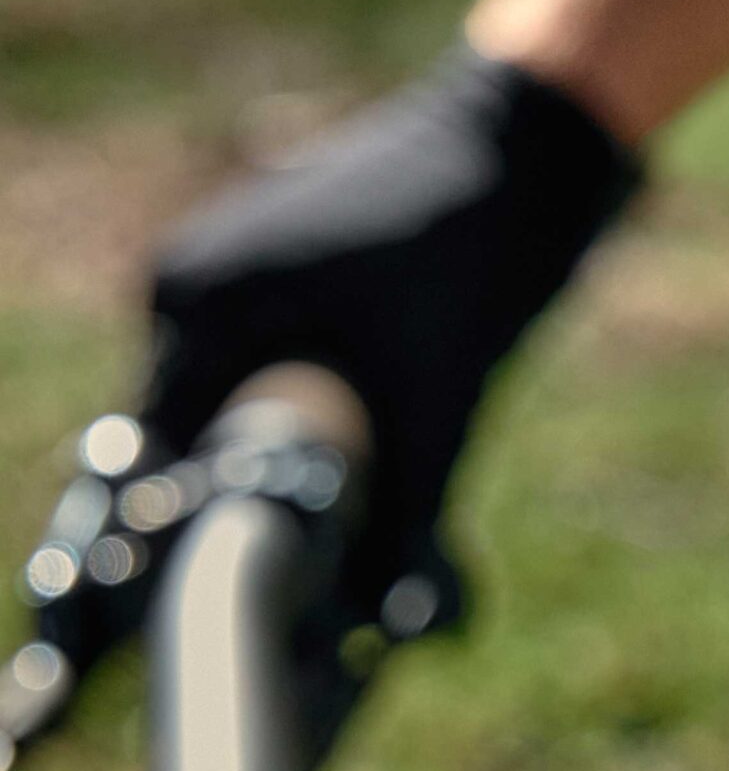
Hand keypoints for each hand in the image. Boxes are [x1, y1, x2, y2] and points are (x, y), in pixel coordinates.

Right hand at [141, 49, 639, 623]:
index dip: (184, 527)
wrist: (528, 145)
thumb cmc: (476, 260)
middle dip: (243, 488)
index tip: (215, 585)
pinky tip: (359, 418)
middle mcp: (191, 277)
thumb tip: (396, 625)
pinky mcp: (277, 254)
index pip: (158, 452)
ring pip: (234, 391)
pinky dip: (301, 394)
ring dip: (277, 442)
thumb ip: (406, 523)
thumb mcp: (439, 408)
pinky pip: (266, 351)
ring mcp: (229, 258)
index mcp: (200, 305)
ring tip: (344, 481)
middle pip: (191, 426)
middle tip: (310, 546)